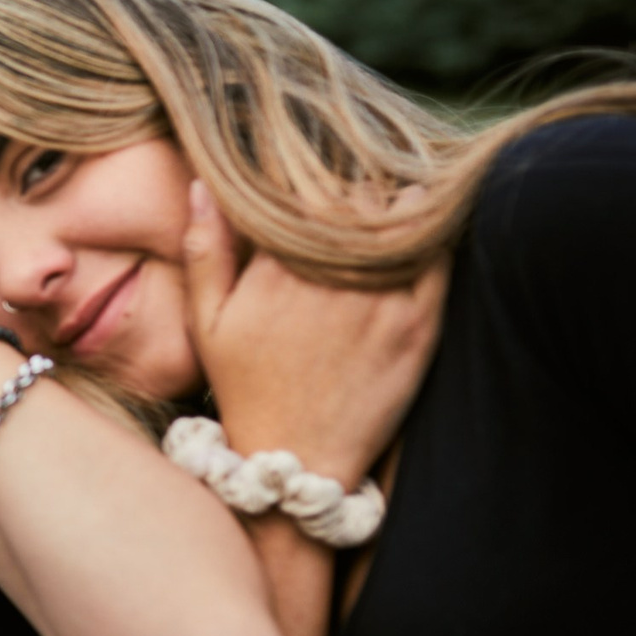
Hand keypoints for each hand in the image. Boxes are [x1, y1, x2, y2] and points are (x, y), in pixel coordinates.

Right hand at [184, 180, 446, 481]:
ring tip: (384, 212)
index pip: (305, 189)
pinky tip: (418, 231)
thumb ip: (204, 249)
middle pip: (356, 197)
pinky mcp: (418, 324)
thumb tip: (201, 185)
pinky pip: (434, 256)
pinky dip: (429, 234)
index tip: (311, 185)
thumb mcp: (207, 321)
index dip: (311, 179)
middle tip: (352, 199)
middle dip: (353, 192)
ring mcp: (380, 299)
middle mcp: (331, 277)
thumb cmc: (246, 387)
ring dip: (392, 207)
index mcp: (278, 268)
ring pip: (398, 219)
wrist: (299, 456)